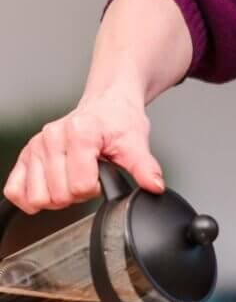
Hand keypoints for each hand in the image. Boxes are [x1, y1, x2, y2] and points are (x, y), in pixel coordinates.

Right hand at [3, 87, 163, 212]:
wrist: (107, 104)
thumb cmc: (118, 121)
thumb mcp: (136, 141)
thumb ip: (144, 166)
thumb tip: (154, 186)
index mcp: (79, 134)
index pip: (80, 186)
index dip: (94, 189)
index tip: (101, 176)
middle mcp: (52, 137)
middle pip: (59, 195)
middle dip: (77, 195)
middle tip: (87, 177)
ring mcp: (36, 145)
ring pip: (37, 197)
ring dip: (56, 197)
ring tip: (71, 180)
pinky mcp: (26, 154)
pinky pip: (15, 189)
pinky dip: (30, 197)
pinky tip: (49, 188)